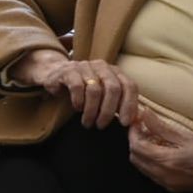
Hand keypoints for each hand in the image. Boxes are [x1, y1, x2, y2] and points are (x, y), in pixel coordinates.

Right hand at [8, 50, 142, 129]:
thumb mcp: (103, 94)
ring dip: (92, 111)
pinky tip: (77, 109)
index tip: (124, 123)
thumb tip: (137, 119)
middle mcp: (101, 66)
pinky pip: (77, 87)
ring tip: (88, 122)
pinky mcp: (68, 71)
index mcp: (114, 71)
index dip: (129, 105)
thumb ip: (118, 103)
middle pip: (113, 88)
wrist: (55, 74)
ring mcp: (85, 67)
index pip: (129, 86)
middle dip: (108, 111)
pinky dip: (79, 101)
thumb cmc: (84, 89)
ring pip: (95, 90)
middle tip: (102, 125)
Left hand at [127, 111, 192, 192]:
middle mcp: (164, 176)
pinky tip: (162, 150)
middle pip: (135, 158)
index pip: (137, 147)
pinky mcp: (172, 188)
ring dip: (142, 152)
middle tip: (144, 127)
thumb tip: (144, 114)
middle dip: (136, 142)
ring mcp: (168, 185)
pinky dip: (151, 161)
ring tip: (153, 137)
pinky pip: (152, 174)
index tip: (137, 121)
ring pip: (142, 167)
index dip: (133, 132)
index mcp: (168, 162)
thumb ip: (161, 127)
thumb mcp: (187, 136)